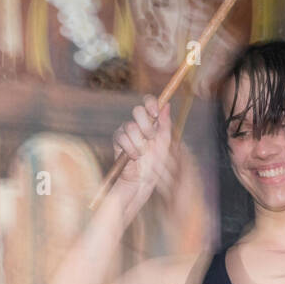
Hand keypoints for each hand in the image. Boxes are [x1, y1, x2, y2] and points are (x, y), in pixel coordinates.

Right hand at [110, 94, 176, 214]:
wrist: (143, 181)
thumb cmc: (155, 163)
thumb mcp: (165, 143)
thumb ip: (165, 124)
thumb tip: (167, 104)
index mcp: (150, 121)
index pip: (148, 102)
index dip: (151, 103)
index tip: (155, 113)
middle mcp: (137, 124)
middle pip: (137, 110)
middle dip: (146, 125)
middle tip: (151, 138)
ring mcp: (125, 132)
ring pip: (130, 126)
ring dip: (139, 142)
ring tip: (142, 153)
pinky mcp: (117, 141)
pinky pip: (121, 137)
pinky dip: (130, 148)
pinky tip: (134, 157)